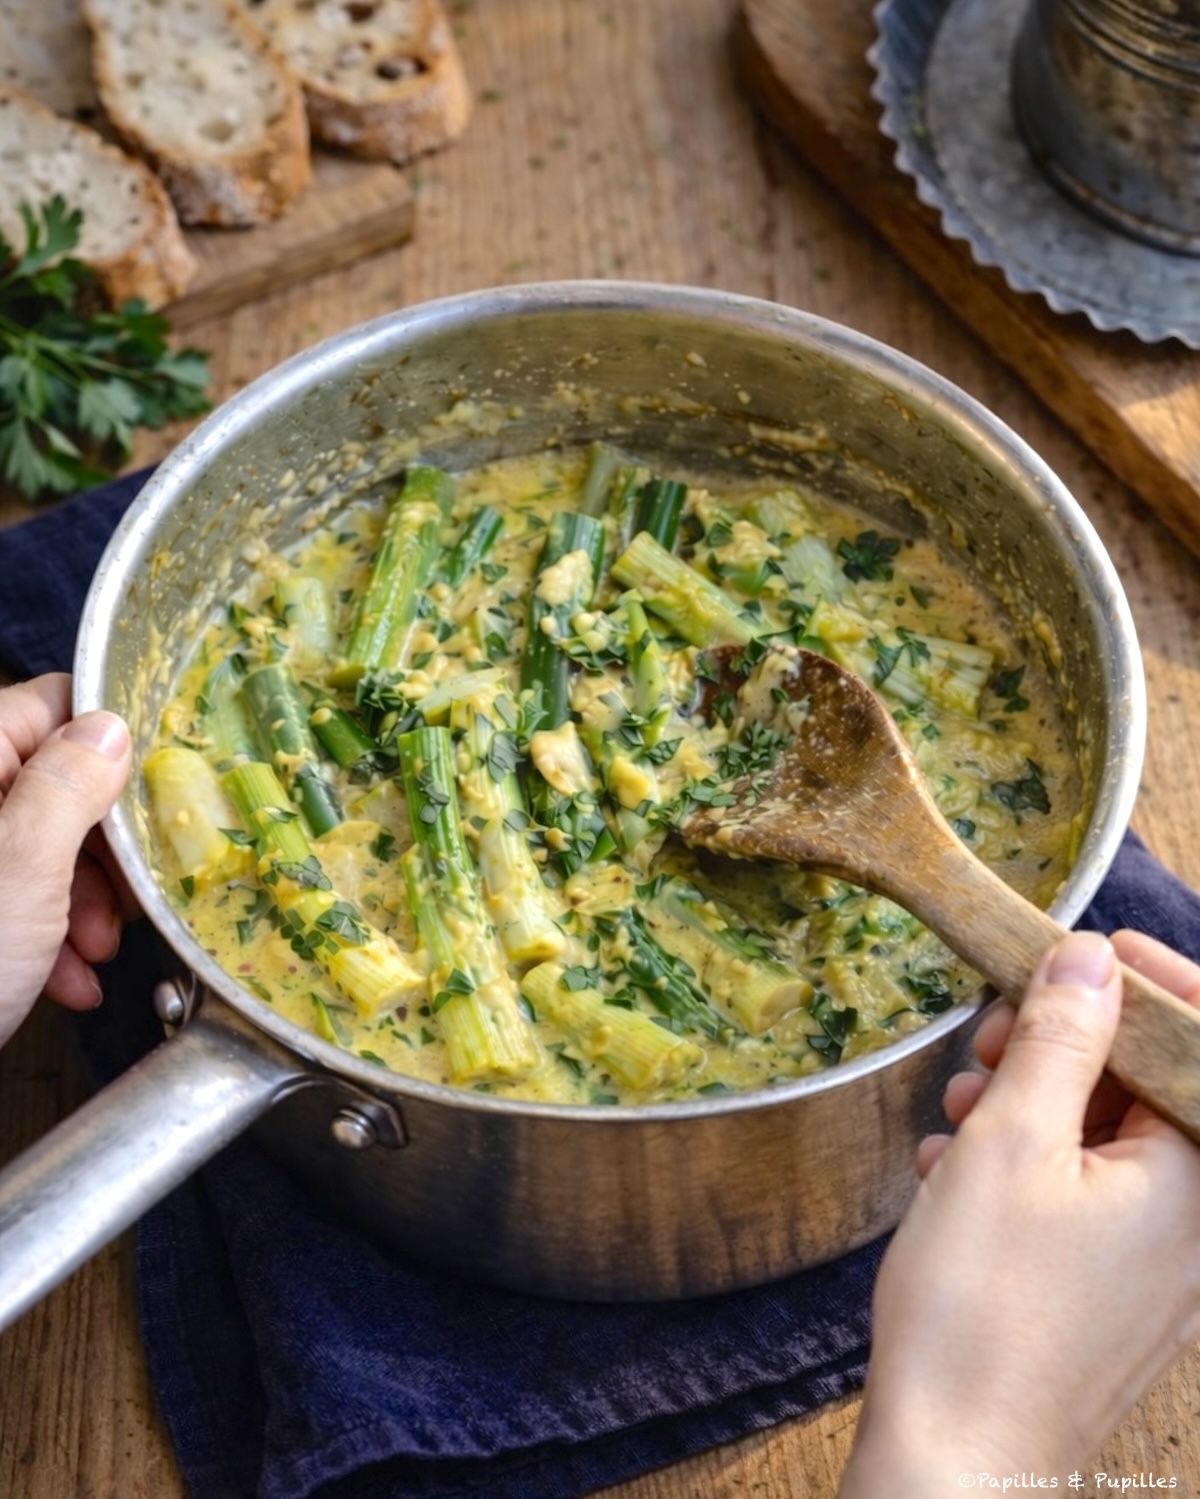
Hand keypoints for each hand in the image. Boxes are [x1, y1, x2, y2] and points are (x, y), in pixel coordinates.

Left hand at [0, 674, 132, 1046]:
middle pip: (54, 784)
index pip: (52, 708)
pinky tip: (65, 979)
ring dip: (83, 900)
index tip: (155, 793)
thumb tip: (107, 728)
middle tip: (128, 895)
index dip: (112, 747)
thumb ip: (69, 786)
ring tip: (95, 951)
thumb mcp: (23, 866)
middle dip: (102, 846)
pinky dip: (48, 936)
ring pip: (41, 846)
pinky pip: (13, 896)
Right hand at [839, 928, 1199, 1493]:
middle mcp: (1198, 1223)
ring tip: (957, 1116)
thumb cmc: (983, 1309)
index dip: (1147, 984)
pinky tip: (954, 1175)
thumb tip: (1092, 960)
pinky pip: (1086, 1197)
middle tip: (992, 1042)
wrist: (956, 1462)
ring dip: (1031, 1105)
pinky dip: (1024, 1166)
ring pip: (1107, 1139)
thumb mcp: (1010, 1142)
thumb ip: (1060, 1041)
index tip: (1081, 951)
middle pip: (1147, 1088)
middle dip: (1066, 1047)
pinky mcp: (1114, 1292)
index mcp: (1197, 1180)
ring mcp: (1159, 1264)